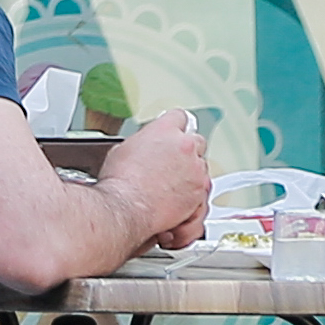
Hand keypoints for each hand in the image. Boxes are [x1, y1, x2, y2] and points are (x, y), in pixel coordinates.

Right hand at [105, 109, 213, 251]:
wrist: (126, 207)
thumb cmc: (121, 181)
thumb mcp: (124, 149)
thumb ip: (143, 143)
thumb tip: (144, 148)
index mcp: (165, 130)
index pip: (179, 117)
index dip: (175, 126)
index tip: (173, 132)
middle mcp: (185, 146)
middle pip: (196, 141)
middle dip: (187, 151)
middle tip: (173, 163)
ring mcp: (195, 170)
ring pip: (202, 168)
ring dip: (190, 175)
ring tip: (170, 188)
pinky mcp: (200, 193)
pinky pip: (203, 192)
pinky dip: (193, 198)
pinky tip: (176, 202)